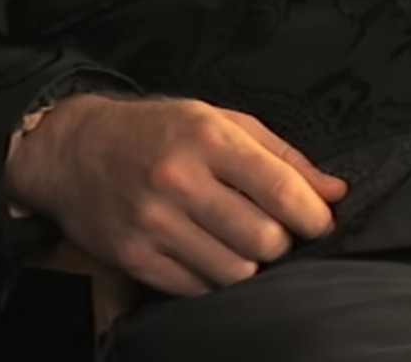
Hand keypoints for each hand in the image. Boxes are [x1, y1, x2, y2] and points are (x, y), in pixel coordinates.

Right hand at [4, 94, 348, 296]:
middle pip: (263, 239)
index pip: (280, 190)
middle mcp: (179, 180)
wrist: (75, 151)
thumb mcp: (221, 122)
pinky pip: (197, 288)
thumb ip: (283, 156)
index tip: (322, 222)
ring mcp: (153, 223)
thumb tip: (336, 191)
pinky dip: (214, 278)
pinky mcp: (134, 257)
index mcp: (208, 138)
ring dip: (248, 262)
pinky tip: (207, 252)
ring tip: (237, 239)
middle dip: (282, 241)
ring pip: (235, 271)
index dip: (314, 216)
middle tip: (273, 228)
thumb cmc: (158, 132)